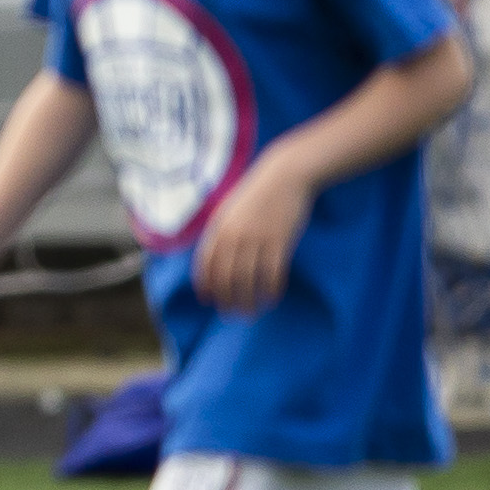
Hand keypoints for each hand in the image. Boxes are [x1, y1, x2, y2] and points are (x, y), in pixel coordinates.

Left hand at [192, 159, 312, 314]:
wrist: (284, 175)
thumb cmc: (256, 194)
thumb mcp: (229, 210)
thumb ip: (220, 232)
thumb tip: (214, 257)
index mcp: (219, 228)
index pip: (205, 264)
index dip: (205, 285)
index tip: (207, 300)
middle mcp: (234, 236)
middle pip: (225, 277)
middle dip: (226, 299)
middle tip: (230, 314)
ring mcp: (257, 239)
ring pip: (248, 279)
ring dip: (249, 300)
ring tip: (251, 313)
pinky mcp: (280, 241)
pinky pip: (273, 273)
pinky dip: (271, 289)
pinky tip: (272, 299)